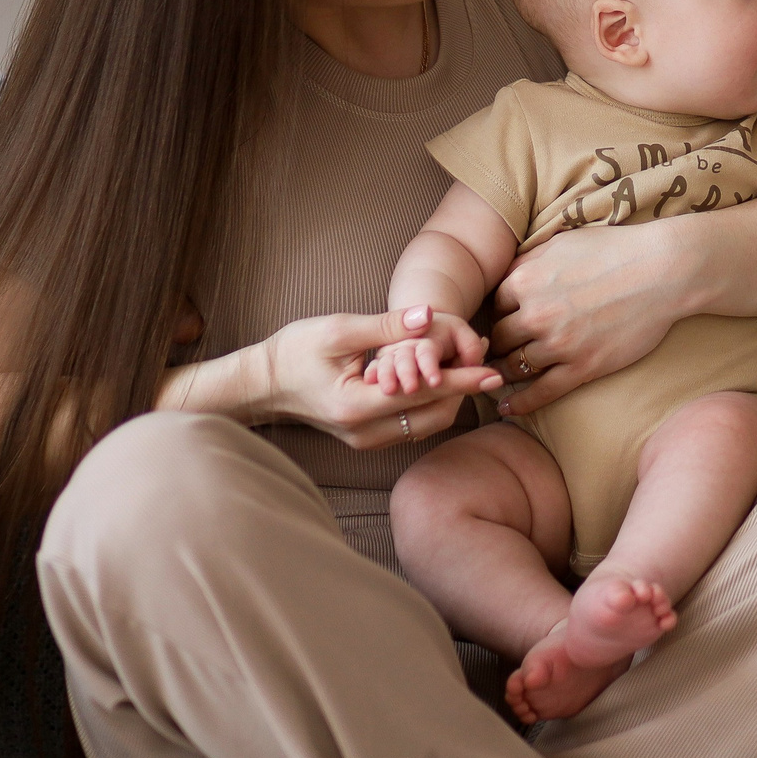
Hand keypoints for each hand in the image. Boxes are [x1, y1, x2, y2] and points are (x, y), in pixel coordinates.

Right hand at [262, 305, 504, 450]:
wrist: (263, 384)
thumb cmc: (294, 351)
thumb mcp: (338, 330)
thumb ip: (386, 327)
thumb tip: (428, 316)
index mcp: (356, 407)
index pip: (421, 394)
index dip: (461, 382)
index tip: (493, 372)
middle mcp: (365, 433)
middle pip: (431, 416)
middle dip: (461, 387)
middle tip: (482, 353)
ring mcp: (366, 441)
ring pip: (425, 424)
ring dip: (448, 396)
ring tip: (467, 360)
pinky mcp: (367, 438)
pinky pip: (411, 424)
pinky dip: (430, 402)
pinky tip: (440, 375)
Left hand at [487, 218, 688, 415]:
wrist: (660, 271)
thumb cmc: (614, 250)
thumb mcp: (562, 243)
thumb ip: (529, 260)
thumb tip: (507, 277)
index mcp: (527, 280)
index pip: (495, 304)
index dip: (500, 313)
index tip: (505, 320)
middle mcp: (535, 314)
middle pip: (500, 338)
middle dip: (499, 344)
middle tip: (500, 350)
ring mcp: (559, 344)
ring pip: (515, 366)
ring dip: (506, 372)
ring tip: (500, 377)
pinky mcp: (583, 367)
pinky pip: (541, 392)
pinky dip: (521, 403)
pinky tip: (509, 408)